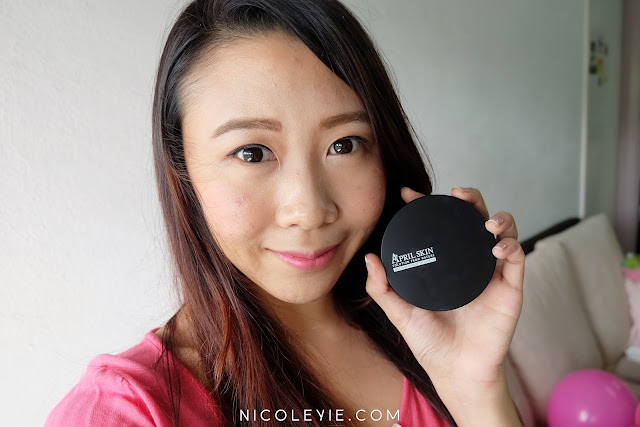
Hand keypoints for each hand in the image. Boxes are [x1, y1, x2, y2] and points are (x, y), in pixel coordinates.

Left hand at [364, 186, 524, 389]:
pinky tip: (496, 247)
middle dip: (468, 198)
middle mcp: (469, 262)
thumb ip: (382, 288)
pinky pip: (517, 258)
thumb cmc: (430, 342)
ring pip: (502, 230)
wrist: (455, 371)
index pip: (439, 224)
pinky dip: (510, 246)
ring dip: (497, 217)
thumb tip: (369, 258)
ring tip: (484, 221)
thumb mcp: (400, 313)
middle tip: (455, 194)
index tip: (409, 195)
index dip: (426, 204)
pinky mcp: (511, 287)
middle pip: (473, 218)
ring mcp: (491, 272)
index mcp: (445, 263)